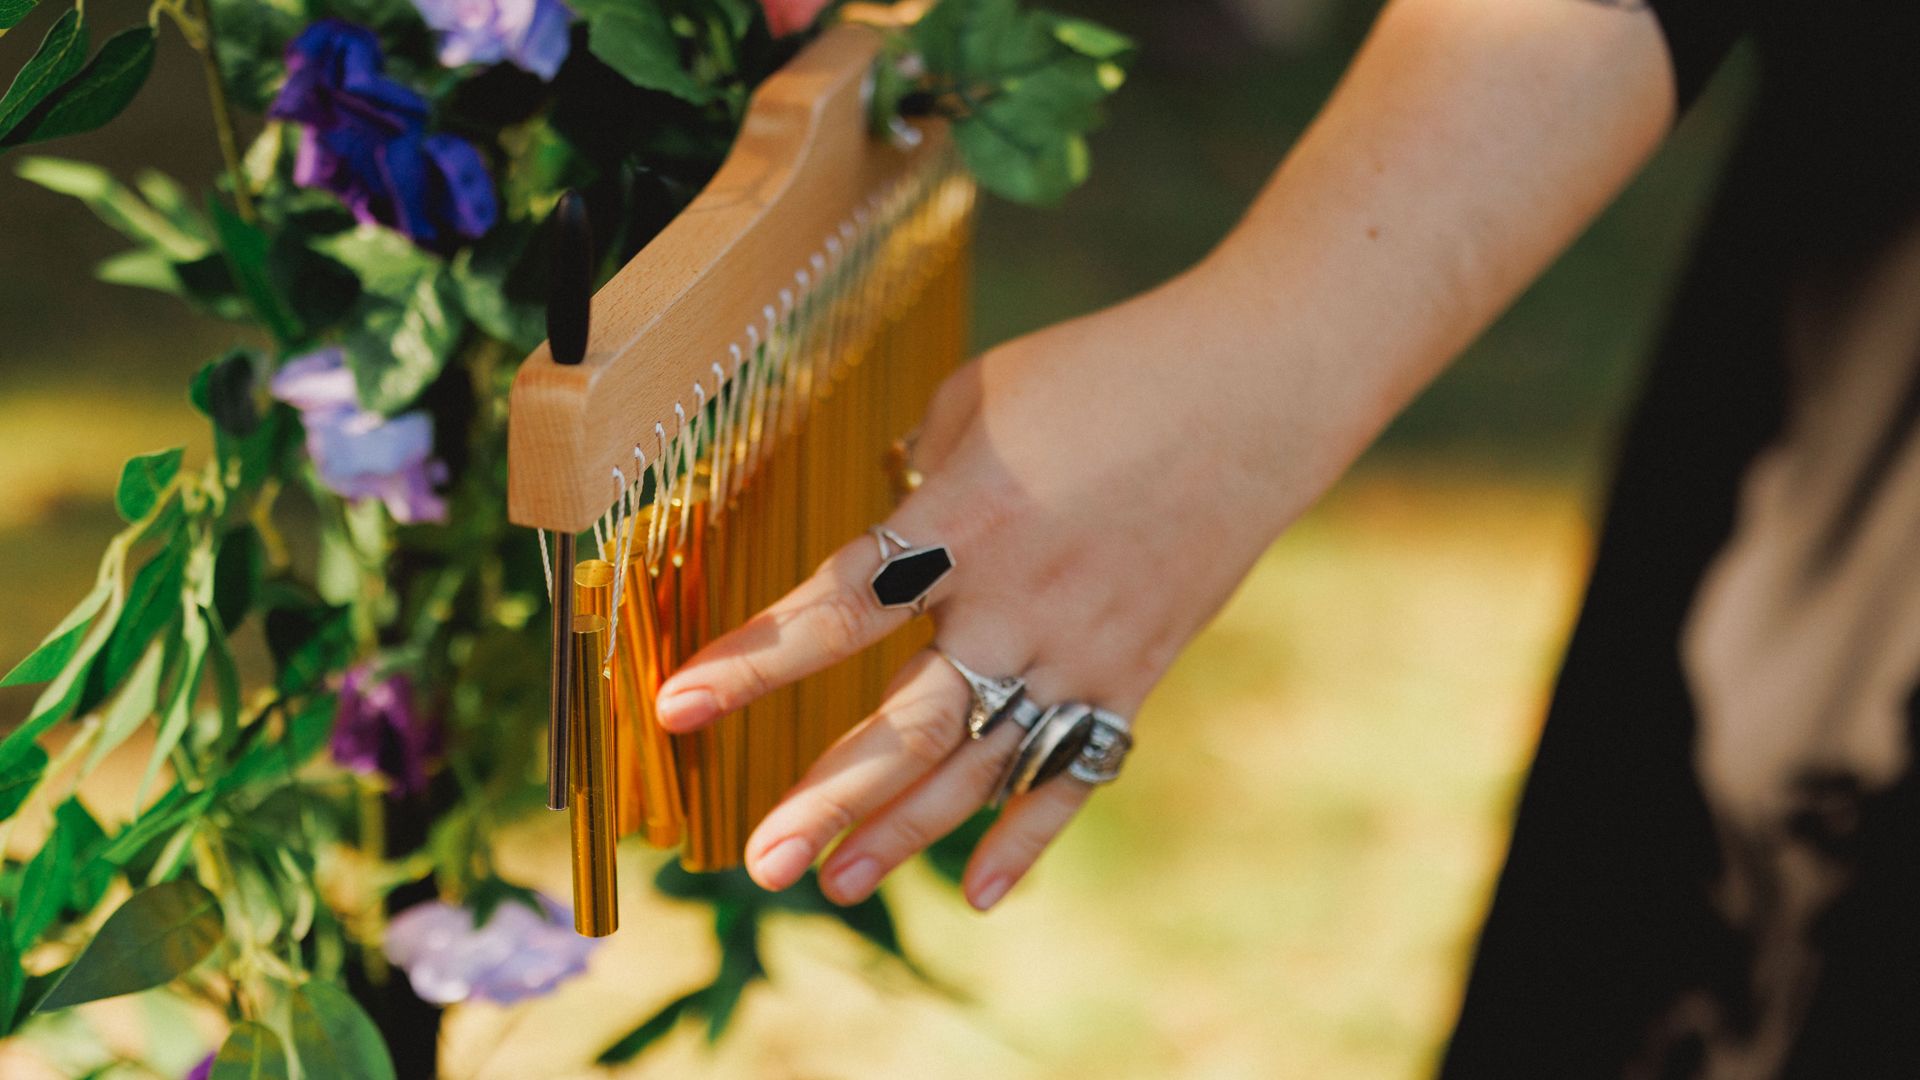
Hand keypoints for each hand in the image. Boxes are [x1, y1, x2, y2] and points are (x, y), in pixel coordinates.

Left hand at [654, 276, 1294, 908]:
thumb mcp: (980, 399)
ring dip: (906, 832)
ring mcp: (1084, 648)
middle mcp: (1019, 600)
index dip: (752, 660)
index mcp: (967, 516)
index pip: (837, 605)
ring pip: (983, 766)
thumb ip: (916, 480)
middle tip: (758, 862)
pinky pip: (1078, 770)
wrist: (1256, 389)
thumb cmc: (1104, 373)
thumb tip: (882, 544)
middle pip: (907, 722)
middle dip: (825, 797)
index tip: (677, 707)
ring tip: (835, 884)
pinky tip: (980, 892)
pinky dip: (1030, 834)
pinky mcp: (1137, 671)